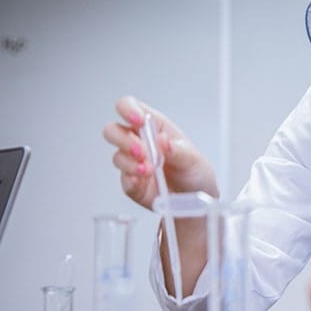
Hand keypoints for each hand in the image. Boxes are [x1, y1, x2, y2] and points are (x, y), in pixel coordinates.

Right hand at [102, 95, 218, 209]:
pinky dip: (131, 180)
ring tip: (150, 171)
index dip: (128, 109)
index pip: (131, 107)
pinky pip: (123, 180)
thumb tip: (163, 140)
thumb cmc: (195, 173)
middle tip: (142, 151)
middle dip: (123, 139)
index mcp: (155, 127)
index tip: (137, 120)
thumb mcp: (194, 159)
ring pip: (117, 156)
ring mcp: (134, 163)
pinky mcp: (132, 184)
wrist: (197, 202)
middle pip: (113, 130)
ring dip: (131, 163)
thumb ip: (178, 150)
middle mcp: (140, 142)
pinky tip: (142, 181)